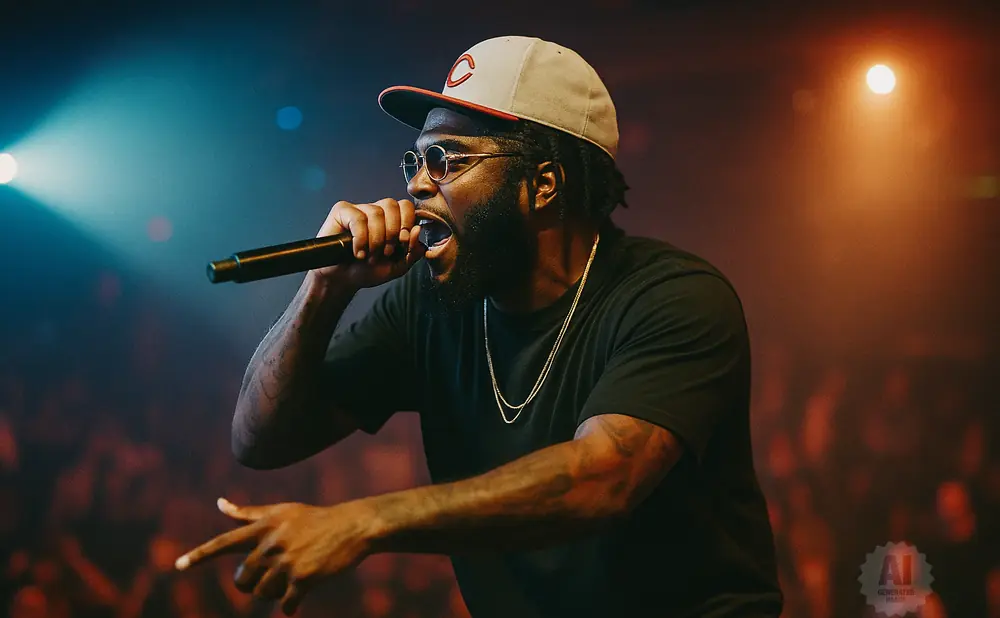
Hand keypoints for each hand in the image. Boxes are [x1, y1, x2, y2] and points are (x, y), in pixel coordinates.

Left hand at [175, 497, 377, 614]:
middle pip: (243, 579)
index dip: (200, 556)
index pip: (223, 543)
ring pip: (262, 594)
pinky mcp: (303, 578)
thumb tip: (219, 504)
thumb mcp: (281, 511)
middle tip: (272, 575)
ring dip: (274, 593)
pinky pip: (286, 605)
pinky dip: (290, 606)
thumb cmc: (314, 519)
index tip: (178, 566)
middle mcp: (271, 544)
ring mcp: (287, 562)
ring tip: (290, 579)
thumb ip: (248, 513)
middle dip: (253, 583)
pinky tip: (298, 599)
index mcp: (263, 527)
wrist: (351, 527)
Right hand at [314, 198, 425, 288]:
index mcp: (392, 220)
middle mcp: (376, 211)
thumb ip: (413, 251)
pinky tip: (358, 252)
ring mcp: (359, 209)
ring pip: (376, 212)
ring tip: (370, 256)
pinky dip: (360, 238)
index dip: (407, 222)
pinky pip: (357, 218)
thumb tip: (417, 230)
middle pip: (392, 205)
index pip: (406, 206)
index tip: (402, 242)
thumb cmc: (368, 271)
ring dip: (375, 240)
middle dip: (392, 232)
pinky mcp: (342, 211)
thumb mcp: (398, 266)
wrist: (343, 280)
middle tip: (386, 252)